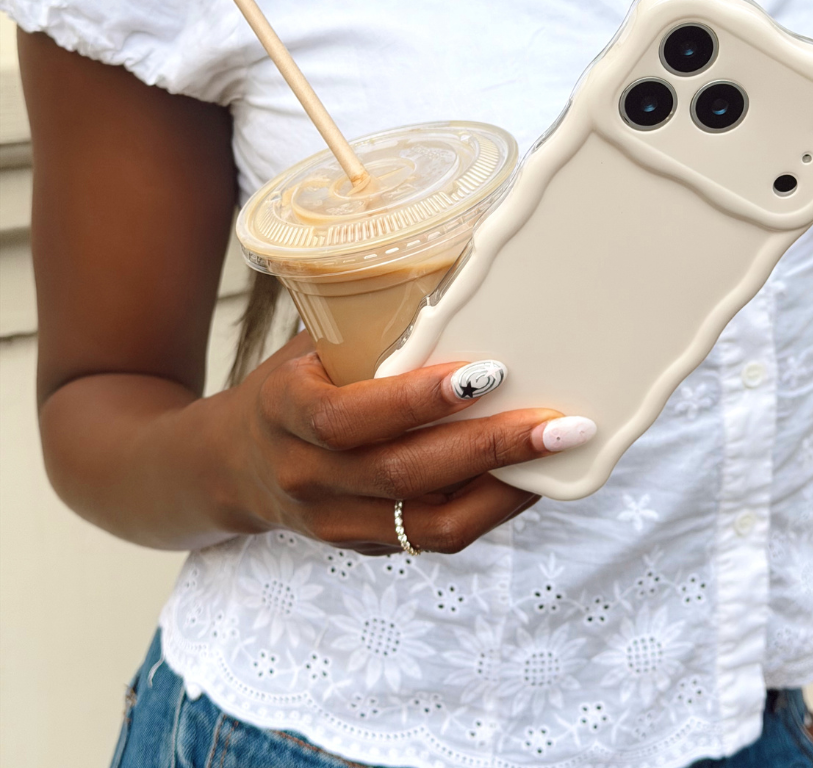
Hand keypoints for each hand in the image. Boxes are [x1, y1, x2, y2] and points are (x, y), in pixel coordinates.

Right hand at [217, 332, 588, 554]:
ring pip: (431, 523)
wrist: (232, 467)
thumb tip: (468, 284)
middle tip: (562, 422)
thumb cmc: (290, 387)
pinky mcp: (365, 546)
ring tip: (560, 452)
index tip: (491, 372)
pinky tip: (528, 477)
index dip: (420, 399)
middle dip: (492, 447)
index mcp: (287, 412)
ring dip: (505, 489)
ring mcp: (335, 522)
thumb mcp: (312, 349)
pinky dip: (489, 509)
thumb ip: (374, 334)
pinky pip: (436, 537)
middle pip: (405, 474)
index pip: (352, 417)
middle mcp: (307, 476)